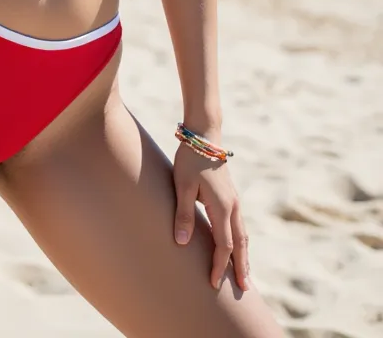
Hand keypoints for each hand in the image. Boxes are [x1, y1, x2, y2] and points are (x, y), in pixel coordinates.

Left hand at [172, 141, 249, 291]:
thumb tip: (182, 242)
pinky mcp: (230, 196)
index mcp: (222, 206)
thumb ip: (183, 214)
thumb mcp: (182, 186)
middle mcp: (232, 206)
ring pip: (243, 234)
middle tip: (245, 290)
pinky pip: (239, 224)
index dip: (219, 265)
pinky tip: (237, 247)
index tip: (214, 283)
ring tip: (245, 274)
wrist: (204, 136)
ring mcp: (234, 200)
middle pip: (241, 243)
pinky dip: (241, 241)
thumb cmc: (190, 160)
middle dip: (241, 267)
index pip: (224, 244)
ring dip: (244, 255)